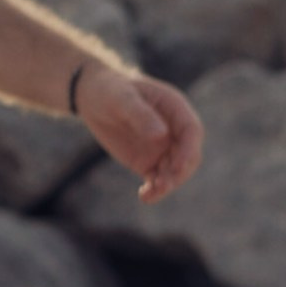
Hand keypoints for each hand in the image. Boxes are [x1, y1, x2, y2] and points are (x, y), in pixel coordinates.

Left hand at [81, 65, 204, 202]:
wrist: (93, 97)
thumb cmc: (110, 90)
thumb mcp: (122, 98)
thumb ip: (140, 115)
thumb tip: (161, 136)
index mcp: (175, 108)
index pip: (192, 131)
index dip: (189, 149)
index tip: (178, 165)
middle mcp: (173, 130)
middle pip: (189, 155)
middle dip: (180, 171)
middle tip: (163, 184)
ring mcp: (163, 148)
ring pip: (175, 171)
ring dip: (168, 184)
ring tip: (150, 193)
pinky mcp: (148, 162)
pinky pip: (157, 179)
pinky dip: (155, 190)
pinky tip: (145, 196)